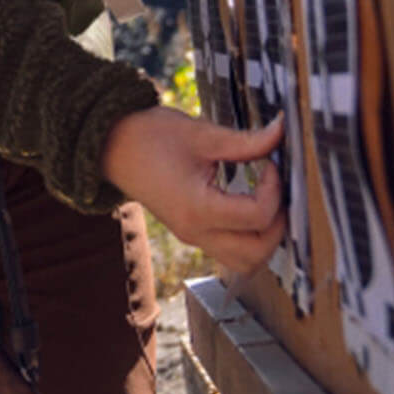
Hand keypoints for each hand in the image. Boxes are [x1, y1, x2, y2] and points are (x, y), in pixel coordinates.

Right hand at [101, 107, 285, 274]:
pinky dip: (250, 237)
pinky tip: (250, 204)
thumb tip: (281, 131)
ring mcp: (193, 238)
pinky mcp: (192, 234)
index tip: (271, 163)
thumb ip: (246, 140)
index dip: (275, 190)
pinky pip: (231, 251)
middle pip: (256, 254)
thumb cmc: (151, 136)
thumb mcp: (201, 134)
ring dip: (265, 238)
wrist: (112, 147)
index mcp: (197, 208)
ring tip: (267, 201)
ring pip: (245, 262)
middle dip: (278, 224)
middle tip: (277, 190)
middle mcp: (196, 232)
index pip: (257, 217)